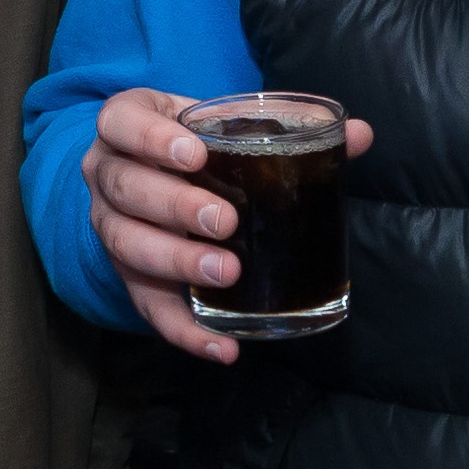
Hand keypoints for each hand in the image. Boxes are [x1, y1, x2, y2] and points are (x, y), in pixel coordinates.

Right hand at [86, 88, 371, 364]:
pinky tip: (222, 345)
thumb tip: (361, 134)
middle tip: (226, 221)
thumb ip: (292, 130)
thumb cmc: (197, 144)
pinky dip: (184, 330)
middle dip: (174, 206)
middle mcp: (107, 174)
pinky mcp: (126, 276)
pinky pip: (147, 307)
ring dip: (176, 262)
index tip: (195, 153)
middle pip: (124, 188)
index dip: (150, 138)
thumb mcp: (226, 126)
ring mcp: (110, 225)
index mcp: (127, 126)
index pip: (120, 122)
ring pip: (126, 245)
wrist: (156, 177)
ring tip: (227, 272)